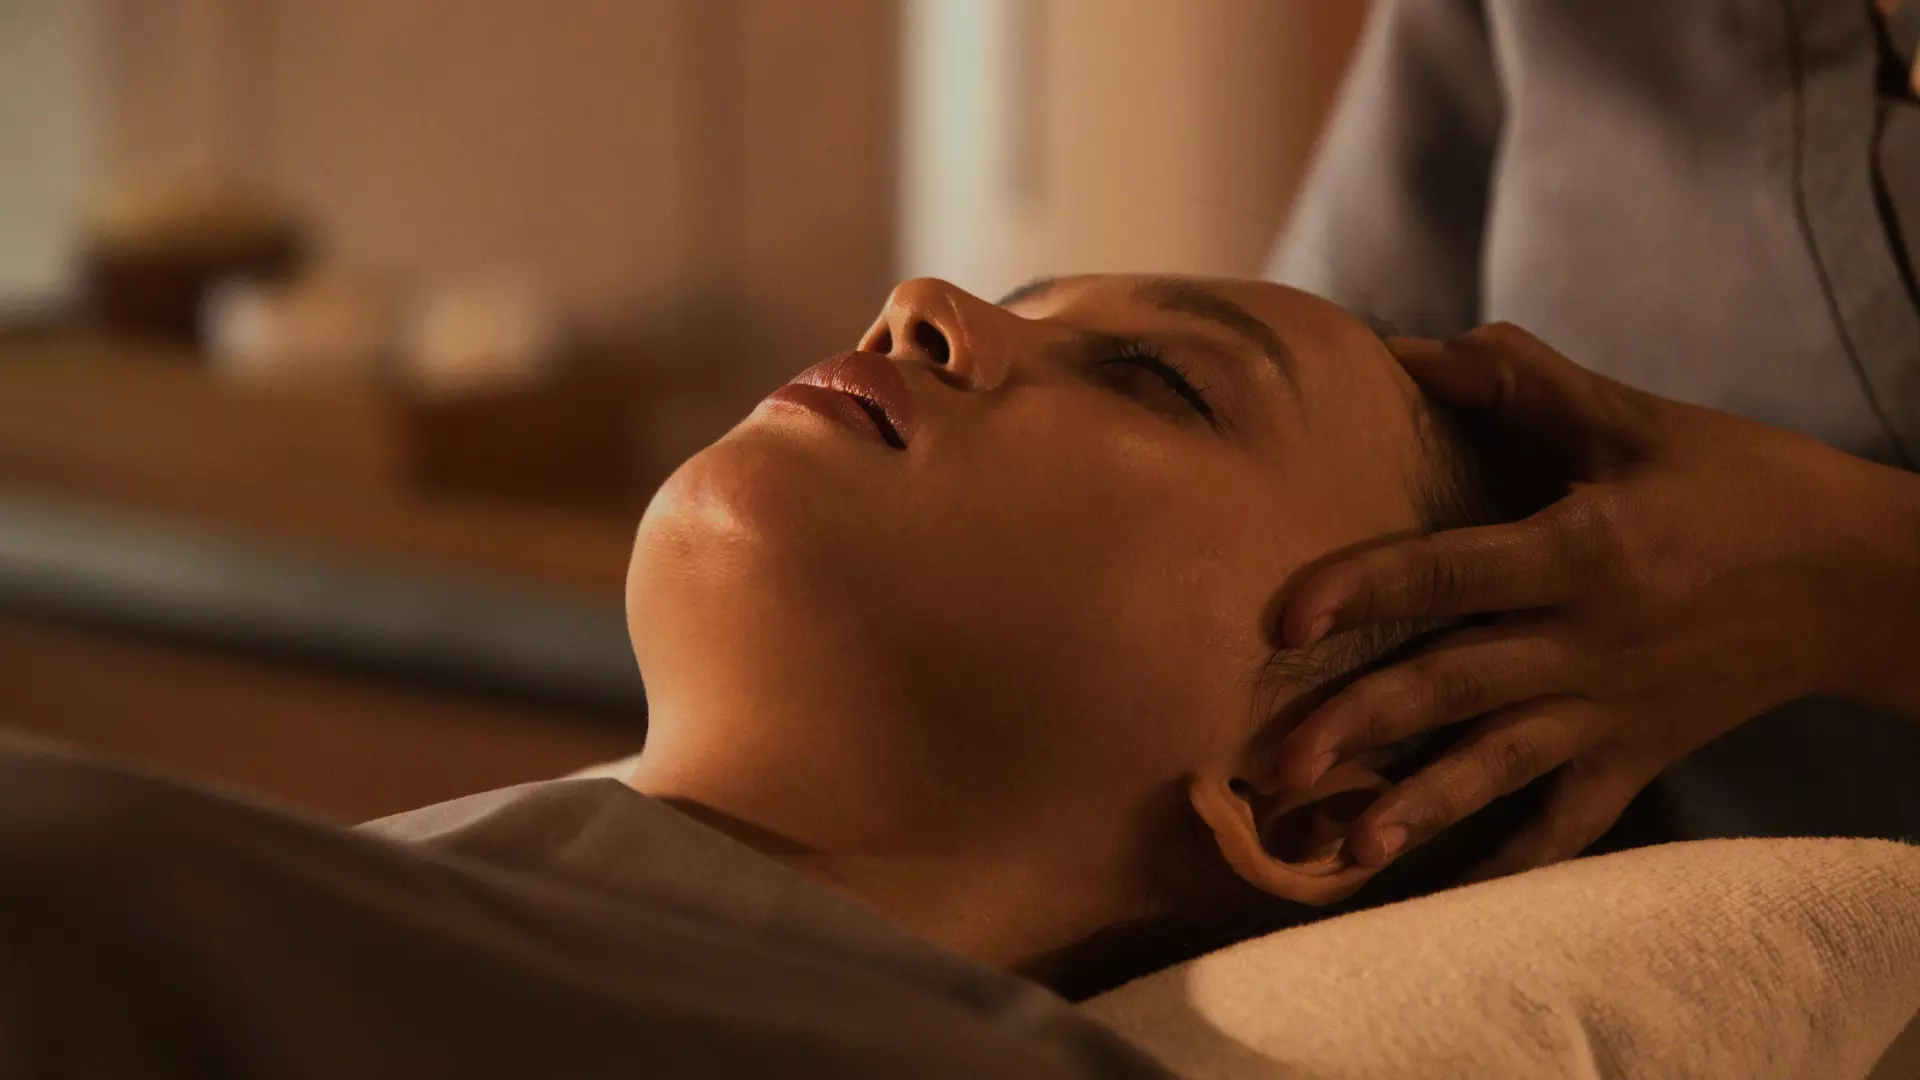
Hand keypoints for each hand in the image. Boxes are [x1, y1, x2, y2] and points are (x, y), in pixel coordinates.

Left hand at [1270, 323, 1919, 882]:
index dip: (1364, 592)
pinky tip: (1446, 894)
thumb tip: (1409, 348)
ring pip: (1503, 765)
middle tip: (1277, 765)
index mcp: (1583, 553)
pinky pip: (1572, 821)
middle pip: (1458, 686)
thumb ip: (1522, 382)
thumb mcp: (1636, 420)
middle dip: (1365, 725)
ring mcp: (1616, 710)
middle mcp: (1591, 642)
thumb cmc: (1744, 483)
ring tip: (1348, 849)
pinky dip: (1513, 861)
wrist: (1868, 579)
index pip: (1452, 576)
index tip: (1284, 622)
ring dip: (1424, 809)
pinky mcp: (1641, 755)